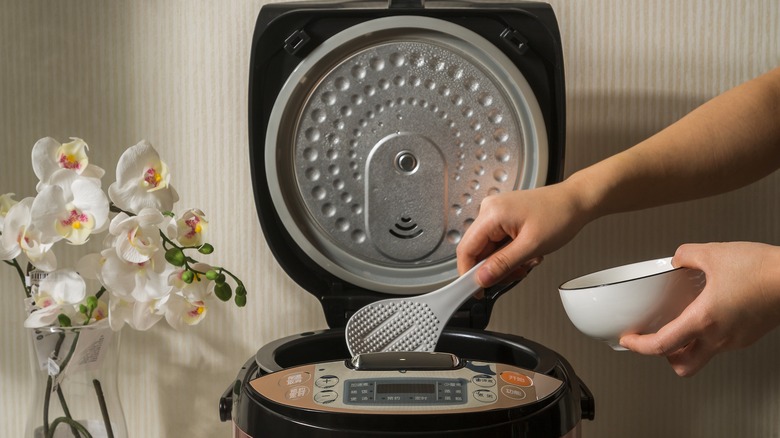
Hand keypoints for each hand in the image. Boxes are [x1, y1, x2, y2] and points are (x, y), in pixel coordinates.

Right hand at [456, 180, 590, 286]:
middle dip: (495, 268)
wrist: (576, 201)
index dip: (468, 273)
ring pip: (489, 249)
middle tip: (515, 274)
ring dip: (506, 262)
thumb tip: (482, 278)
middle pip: (477, 250)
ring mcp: (496, 213)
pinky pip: (497, 243)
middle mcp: (489, 210)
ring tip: (527, 260)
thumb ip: (503, 264)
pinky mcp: (503, 217)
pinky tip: (527, 252)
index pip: (466, 249)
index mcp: (492, 213)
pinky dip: (510, 253)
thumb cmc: (559, 215)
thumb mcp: (531, 246)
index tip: (475, 290)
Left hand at [620, 242, 779, 375]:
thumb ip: (687, 255)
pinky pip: (721, 342)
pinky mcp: (749, 335)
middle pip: (683, 365)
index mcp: (704, 320)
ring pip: (704, 354)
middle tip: (655, 340)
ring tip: (680, 324)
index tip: (628, 340)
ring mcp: (736, 340)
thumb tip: (678, 258)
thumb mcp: (713, 253)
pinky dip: (708, 334)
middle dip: (665, 357)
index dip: (639, 346)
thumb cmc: (763, 270)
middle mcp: (719, 337)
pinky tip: (709, 313)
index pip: (662, 345)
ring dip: (688, 345)